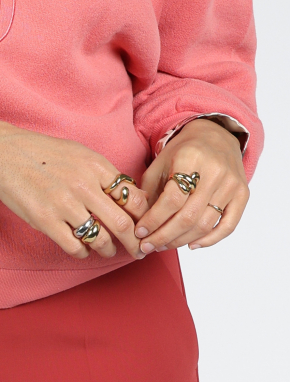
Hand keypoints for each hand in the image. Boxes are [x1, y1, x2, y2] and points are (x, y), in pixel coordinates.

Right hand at [0, 120, 147, 260]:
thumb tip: (133, 196)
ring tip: (107, 249)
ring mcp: (64, 204)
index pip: (132, 198)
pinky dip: (83, 251)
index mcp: (95, 165)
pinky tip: (81, 246)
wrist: (5, 154)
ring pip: (101, 239)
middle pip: (122, 223)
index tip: (144, 226)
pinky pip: (75, 247)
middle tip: (138, 250)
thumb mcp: (80, 153)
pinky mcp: (46, 220)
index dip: (143, 216)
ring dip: (108, 249)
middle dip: (135, 242)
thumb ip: (105, 173)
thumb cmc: (44, 154)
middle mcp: (83, 185)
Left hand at [135, 118, 248, 253]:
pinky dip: (210, 240)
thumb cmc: (184, 150)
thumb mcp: (161, 161)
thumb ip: (150, 189)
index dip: (154, 220)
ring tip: (164, 245)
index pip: (171, 199)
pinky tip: (191, 245)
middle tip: (149, 246)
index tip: (140, 232)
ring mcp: (231, 184)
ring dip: (182, 240)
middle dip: (165, 236)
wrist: (216, 135)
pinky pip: (228, 226)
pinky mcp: (243, 194)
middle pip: (188, 216)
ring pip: (205, 224)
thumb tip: (141, 221)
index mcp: (190, 158)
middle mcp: (214, 171)